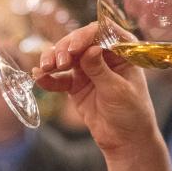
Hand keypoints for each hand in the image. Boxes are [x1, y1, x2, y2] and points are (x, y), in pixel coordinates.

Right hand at [35, 23, 158, 153]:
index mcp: (121, 50)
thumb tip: (89, 49)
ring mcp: (88, 68)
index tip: (74, 49)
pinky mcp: (76, 84)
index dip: (85, 36)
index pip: (102, 32)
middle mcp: (103, 54)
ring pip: (66, 56)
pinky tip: (39, 79)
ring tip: (46, 69)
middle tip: (59, 63)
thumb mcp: (118, 90)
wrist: (126, 139)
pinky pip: (59, 78)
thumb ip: (101, 70)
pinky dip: (49, 78)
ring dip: (53, 59)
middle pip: (79, 41)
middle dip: (65, 48)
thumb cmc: (132, 112)